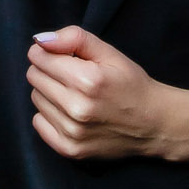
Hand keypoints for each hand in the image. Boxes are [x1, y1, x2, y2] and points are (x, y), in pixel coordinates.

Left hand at [26, 24, 187, 160]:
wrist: (154, 124)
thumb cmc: (131, 84)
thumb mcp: (110, 53)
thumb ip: (75, 38)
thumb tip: (40, 40)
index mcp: (88, 80)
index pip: (39, 58)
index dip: (48, 52)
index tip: (63, 56)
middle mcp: (77, 108)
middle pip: (34, 78)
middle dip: (48, 70)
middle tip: (71, 75)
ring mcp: (73, 132)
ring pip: (36, 99)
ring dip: (49, 92)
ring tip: (75, 95)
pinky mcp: (70, 150)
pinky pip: (39, 123)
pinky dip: (49, 115)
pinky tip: (70, 113)